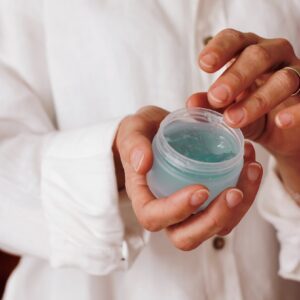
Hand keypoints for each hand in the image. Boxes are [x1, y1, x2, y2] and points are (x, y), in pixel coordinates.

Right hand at [115, 105, 261, 249]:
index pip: (154, 217)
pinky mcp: (207, 201)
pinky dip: (246, 192)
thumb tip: (142, 163)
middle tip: (235, 192)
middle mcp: (167, 211)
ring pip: (214, 227)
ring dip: (238, 207)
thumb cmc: (142, 134)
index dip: (177, 211)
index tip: (201, 190)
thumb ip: (133, 144)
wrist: (158, 131)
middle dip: (214, 220)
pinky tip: (251, 164)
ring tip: (251, 170)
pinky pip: (228, 210)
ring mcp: (189, 209)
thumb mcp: (132, 131)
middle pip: (187, 236)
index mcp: (144, 197)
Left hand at [188, 28, 299, 196]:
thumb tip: (191, 103)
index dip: (220, 49)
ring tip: (233, 119)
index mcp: (248, 53)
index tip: (204, 64)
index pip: (235, 39)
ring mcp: (296, 73)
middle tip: (216, 97)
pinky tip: (281, 122)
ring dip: (258, 100)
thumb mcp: (229, 108)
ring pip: (283, 78)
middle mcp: (274, 57)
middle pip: (257, 56)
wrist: (282, 130)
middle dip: (235, 76)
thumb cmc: (251, 112)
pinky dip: (296, 112)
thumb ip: (212, 106)